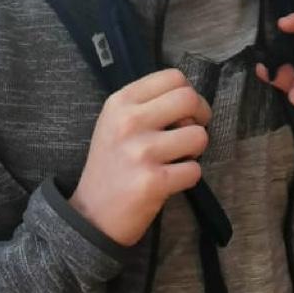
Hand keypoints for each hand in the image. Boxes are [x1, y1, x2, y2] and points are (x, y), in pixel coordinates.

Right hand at [70, 67, 210, 246]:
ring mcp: (141, 152)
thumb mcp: (115, 123)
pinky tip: (170, 181)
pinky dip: (188, 177)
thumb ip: (147, 105)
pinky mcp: (153, 181)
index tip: (187, 111)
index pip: (173, 77)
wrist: (92, 215)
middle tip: (191, 132)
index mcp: (120, 102)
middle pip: (189, 99)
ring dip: (195, 151)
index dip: (189, 93)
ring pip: (198, 136)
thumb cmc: (111, 165)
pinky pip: (194, 170)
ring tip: (177, 159)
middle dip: (201, 116)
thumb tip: (189, 98)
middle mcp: (129, 122)